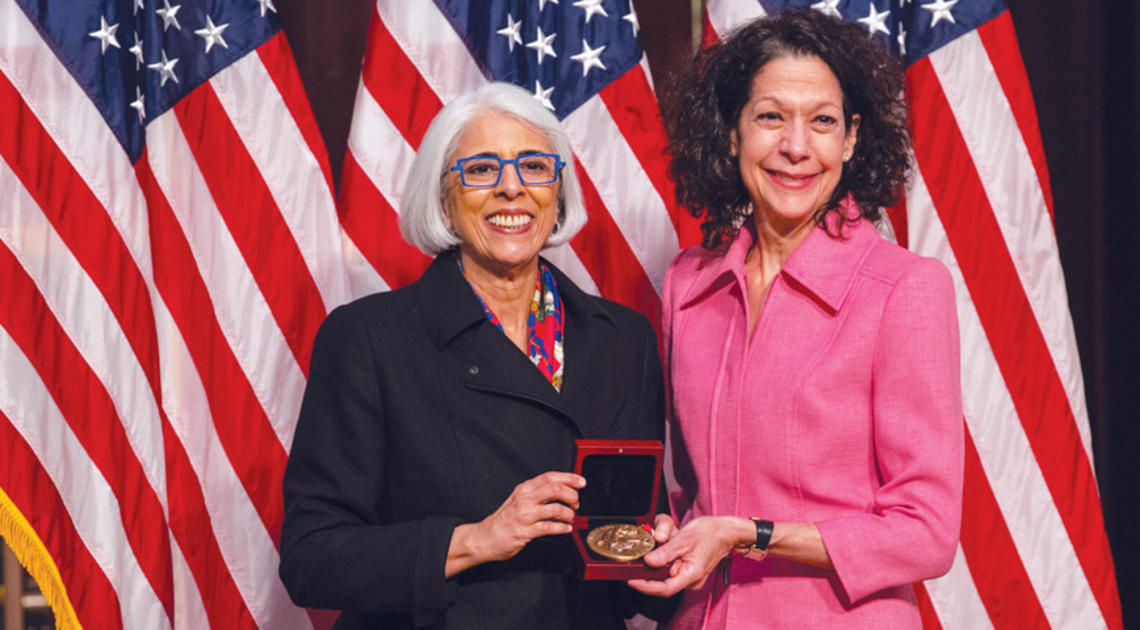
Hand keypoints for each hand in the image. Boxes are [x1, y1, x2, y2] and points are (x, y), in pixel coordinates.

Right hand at [464, 471, 584, 564]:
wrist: (486, 537)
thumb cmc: (505, 519)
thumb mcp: (520, 499)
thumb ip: (538, 493)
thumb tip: (563, 489)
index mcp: (525, 488)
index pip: (550, 477)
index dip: (569, 478)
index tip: (581, 482)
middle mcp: (525, 499)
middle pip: (555, 489)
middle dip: (572, 496)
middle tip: (576, 503)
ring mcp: (525, 515)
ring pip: (555, 509)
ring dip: (568, 514)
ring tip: (570, 518)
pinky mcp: (525, 531)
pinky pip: (549, 528)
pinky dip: (562, 528)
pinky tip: (566, 528)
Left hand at [627, 516, 751, 596]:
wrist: (725, 530)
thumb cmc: (710, 533)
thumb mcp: (685, 539)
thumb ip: (666, 552)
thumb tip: (648, 561)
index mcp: (691, 575)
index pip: (664, 588)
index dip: (645, 586)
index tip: (630, 579)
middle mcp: (688, 578)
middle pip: (661, 575)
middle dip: (655, 557)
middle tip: (652, 541)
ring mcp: (686, 572)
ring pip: (664, 564)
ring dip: (663, 548)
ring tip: (671, 533)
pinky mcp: (684, 565)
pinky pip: (669, 560)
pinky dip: (667, 547)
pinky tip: (674, 535)